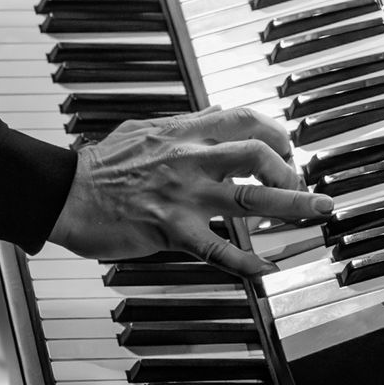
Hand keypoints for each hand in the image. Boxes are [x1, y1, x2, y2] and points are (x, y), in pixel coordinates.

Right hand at [48, 107, 334, 279]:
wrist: (64, 191)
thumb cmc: (99, 166)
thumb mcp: (144, 129)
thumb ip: (184, 124)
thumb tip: (213, 112)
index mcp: (184, 132)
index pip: (244, 120)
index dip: (276, 132)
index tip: (287, 148)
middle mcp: (191, 158)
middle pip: (259, 155)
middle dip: (292, 171)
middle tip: (304, 186)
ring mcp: (184, 195)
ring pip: (251, 200)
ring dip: (293, 207)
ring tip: (319, 213)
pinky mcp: (172, 229)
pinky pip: (219, 248)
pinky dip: (248, 263)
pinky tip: (268, 272)